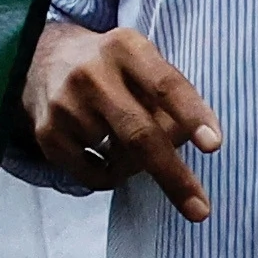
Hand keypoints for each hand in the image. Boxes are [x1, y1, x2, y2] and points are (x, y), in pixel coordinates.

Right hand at [20, 22, 223, 221]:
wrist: (44, 59)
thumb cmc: (114, 69)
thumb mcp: (144, 64)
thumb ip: (171, 100)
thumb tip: (188, 145)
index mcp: (125, 47)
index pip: (165, 85)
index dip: (191, 115)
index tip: (214, 145)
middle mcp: (91, 73)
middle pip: (139, 134)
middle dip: (173, 175)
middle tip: (200, 210)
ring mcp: (64, 104)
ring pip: (121, 160)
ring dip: (139, 165)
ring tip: (126, 139)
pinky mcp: (47, 134)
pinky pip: (95, 175)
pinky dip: (113, 174)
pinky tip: (104, 151)